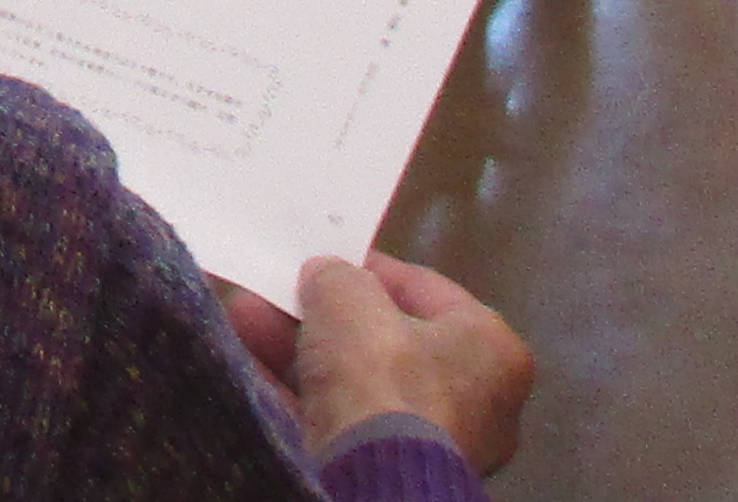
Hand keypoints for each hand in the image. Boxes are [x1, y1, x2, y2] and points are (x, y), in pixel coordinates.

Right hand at [266, 253, 532, 471]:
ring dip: (296, 349)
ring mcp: (433, 439)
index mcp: (490, 349)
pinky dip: (295, 393)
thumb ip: (337, 277)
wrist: (373, 477)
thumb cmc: (382, 376)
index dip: (365, 269)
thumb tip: (326, 277)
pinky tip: (251, 368)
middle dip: (318, 314)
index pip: (424, 291)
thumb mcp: (349, 300)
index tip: (321, 260)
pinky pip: (339, 419)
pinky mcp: (392, 465)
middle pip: (381, 339)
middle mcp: (475, 399)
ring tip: (246, 321)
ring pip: (353, 381)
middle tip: (274, 292)